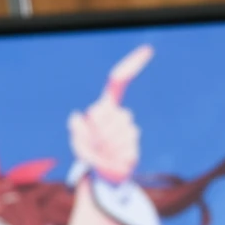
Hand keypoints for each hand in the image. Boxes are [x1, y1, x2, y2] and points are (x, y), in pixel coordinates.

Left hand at [69, 44, 150, 183]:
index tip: (149, 50)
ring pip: (113, 130)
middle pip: (104, 112)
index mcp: (106, 108)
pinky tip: (111, 158)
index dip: (131, 65)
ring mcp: (128, 128)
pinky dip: (111, 155)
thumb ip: (76, 130)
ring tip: (101, 151)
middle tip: (92, 141)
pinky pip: (121, 146)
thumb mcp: (77, 141)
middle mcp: (119, 114)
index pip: (118, 83)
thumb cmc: (90, 154)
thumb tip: (75, 117)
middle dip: (93, 128)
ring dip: (102, 144)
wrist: (104, 174)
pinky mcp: (134, 144)